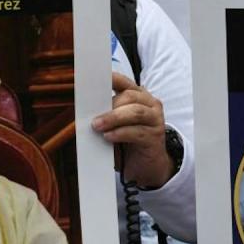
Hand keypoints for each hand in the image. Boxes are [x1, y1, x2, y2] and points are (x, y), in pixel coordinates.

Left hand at [92, 73, 172, 188]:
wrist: (147, 166)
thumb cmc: (128, 142)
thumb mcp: (116, 125)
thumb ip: (107, 115)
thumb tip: (88, 112)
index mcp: (139, 96)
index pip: (125, 83)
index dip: (112, 78)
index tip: (96, 77)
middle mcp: (150, 104)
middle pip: (130, 96)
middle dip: (110, 106)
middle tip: (93, 118)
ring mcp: (155, 120)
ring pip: (135, 112)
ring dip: (114, 118)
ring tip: (98, 126)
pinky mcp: (155, 137)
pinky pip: (138, 132)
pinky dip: (121, 133)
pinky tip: (109, 137)